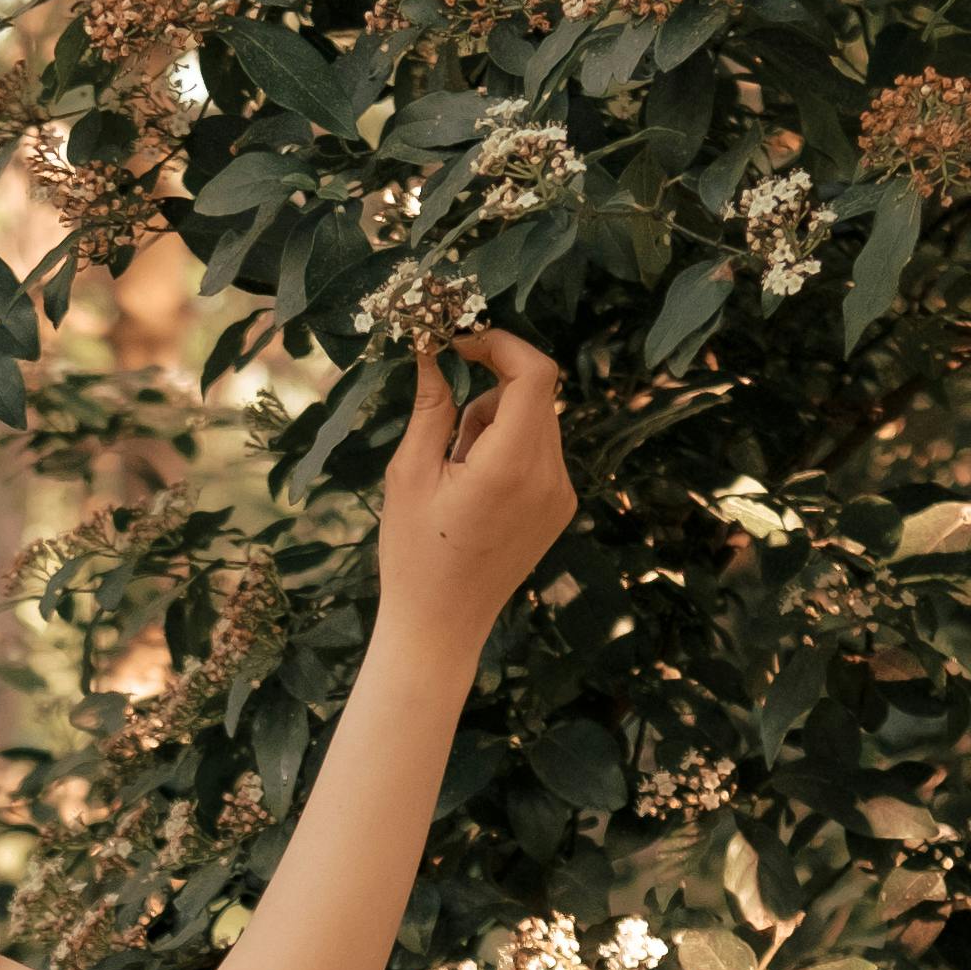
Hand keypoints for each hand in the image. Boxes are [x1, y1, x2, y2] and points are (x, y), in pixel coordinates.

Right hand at [373, 323, 573, 657]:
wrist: (441, 627)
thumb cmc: (414, 555)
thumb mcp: (409, 474)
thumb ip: (430, 408)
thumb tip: (433, 353)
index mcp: (510, 467)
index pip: (535, 374)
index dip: (500, 344)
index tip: (460, 342)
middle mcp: (549, 477)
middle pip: (536, 394)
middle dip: (491, 387)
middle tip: (446, 416)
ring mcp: (561, 494)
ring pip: (538, 420)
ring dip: (498, 420)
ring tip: (457, 467)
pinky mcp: (560, 507)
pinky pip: (541, 451)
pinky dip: (510, 447)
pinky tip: (477, 487)